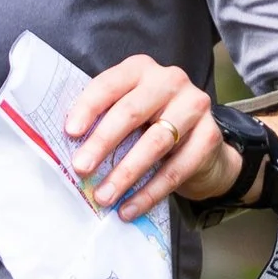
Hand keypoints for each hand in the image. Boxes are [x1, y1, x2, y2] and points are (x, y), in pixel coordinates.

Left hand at [63, 55, 239, 222]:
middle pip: (131, 112)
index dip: (88, 108)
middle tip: (81, 169)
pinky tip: (129, 209)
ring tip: (104, 196)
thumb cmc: (150, 125)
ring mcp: (194, 106)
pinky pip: (176, 170)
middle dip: (102, 143)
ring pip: (154, 143)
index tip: (70, 133)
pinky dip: (149, 193)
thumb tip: (68, 148)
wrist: (201, 144)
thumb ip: (102, 119)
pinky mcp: (210, 136)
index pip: (109, 85)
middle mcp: (169, 80)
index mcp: (140, 69)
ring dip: (125, 174)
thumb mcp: (127, 113)